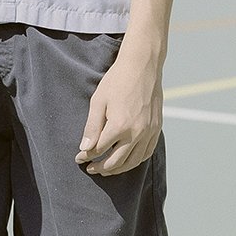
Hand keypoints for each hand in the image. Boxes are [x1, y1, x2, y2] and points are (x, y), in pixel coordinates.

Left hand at [77, 45, 162, 176]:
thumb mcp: (98, 102)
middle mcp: (136, 133)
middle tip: (90, 168)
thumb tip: (85, 148)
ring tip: (106, 169)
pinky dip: (135, 161)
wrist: (142, 67)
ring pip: (133, 161)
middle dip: (101, 167)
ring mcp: (149, 132)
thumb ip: (92, 127)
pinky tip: (126, 161)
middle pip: (116, 161)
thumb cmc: (117, 81)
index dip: (87, 156)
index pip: (99, 150)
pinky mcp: (156, 129)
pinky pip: (146, 153)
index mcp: (119, 126)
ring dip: (118, 169)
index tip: (79, 158)